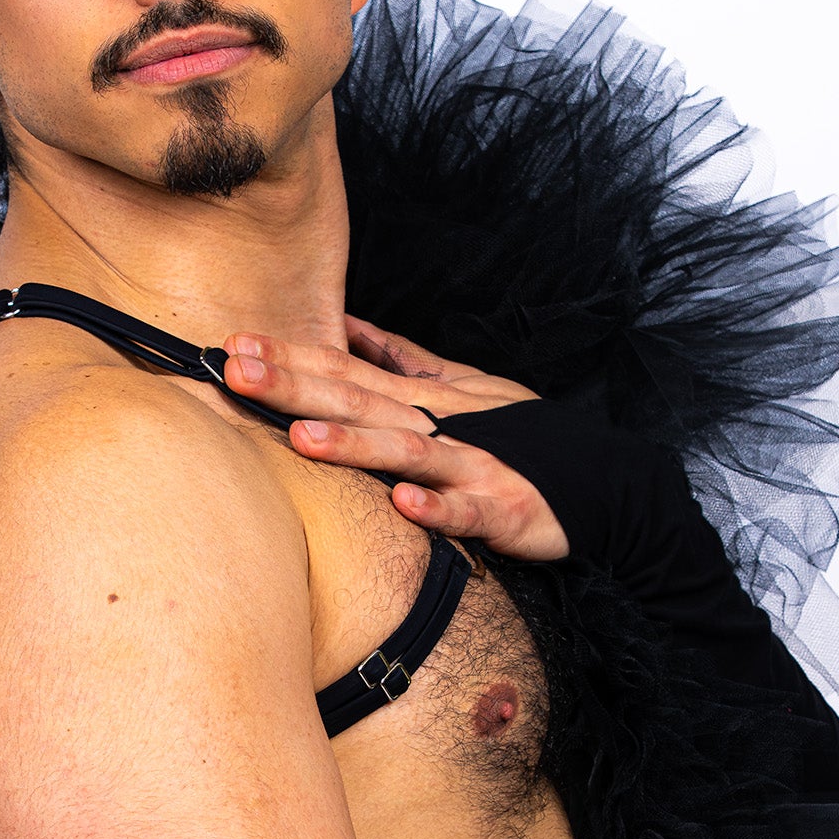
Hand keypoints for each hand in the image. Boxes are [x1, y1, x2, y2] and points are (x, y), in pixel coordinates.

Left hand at [221, 316, 570, 562]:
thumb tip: (347, 327)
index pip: (345, 371)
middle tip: (237, 370)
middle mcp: (440, 425)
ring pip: (408, 451)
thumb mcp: (460, 384)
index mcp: (422, 399)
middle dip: (297, 386)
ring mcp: (473, 464)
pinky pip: (467, 511)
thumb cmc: (522, 434)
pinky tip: (402, 504)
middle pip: (360, 401)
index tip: (233, 345)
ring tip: (302, 439)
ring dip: (356, 445)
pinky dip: (437, 507)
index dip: (290, 358)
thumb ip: (399, 357)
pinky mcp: (504, 508)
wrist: (605, 480)